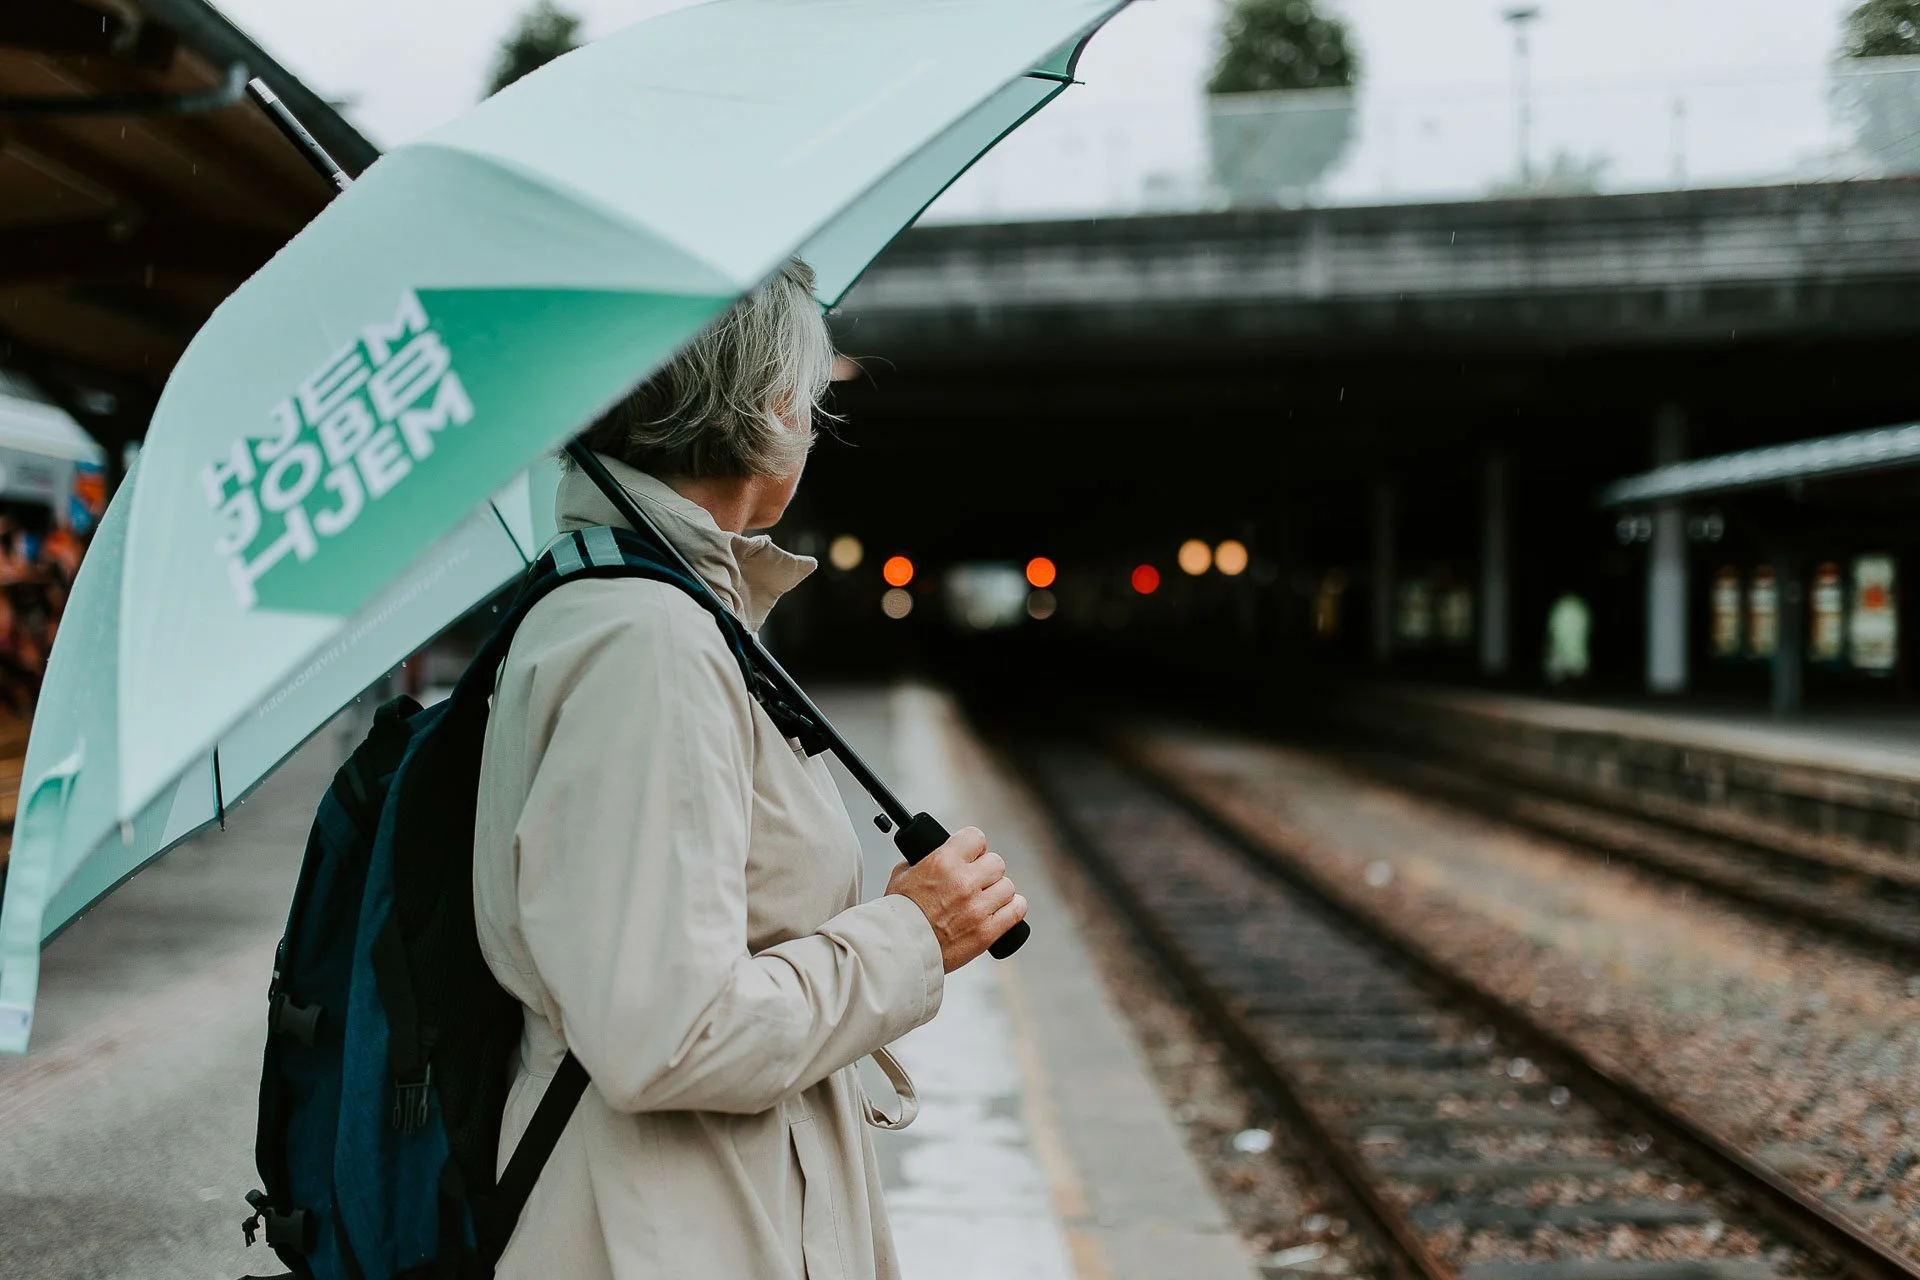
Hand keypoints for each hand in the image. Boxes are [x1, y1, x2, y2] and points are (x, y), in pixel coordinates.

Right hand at [885, 826, 1027, 972]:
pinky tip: (1001, 911)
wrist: (898, 951)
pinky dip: (1012, 909)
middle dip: (987, 871)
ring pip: (1008, 887)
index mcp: (943, 862)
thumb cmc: (897, 916)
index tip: (971, 856)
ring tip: (985, 901)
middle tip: (976, 882)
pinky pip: (1016, 910)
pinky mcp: (987, 932)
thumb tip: (930, 855)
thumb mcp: (901, 876)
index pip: (976, 837)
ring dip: (998, 892)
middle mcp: (964, 882)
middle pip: (996, 863)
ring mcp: (978, 908)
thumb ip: (920, 862)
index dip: (974, 847)